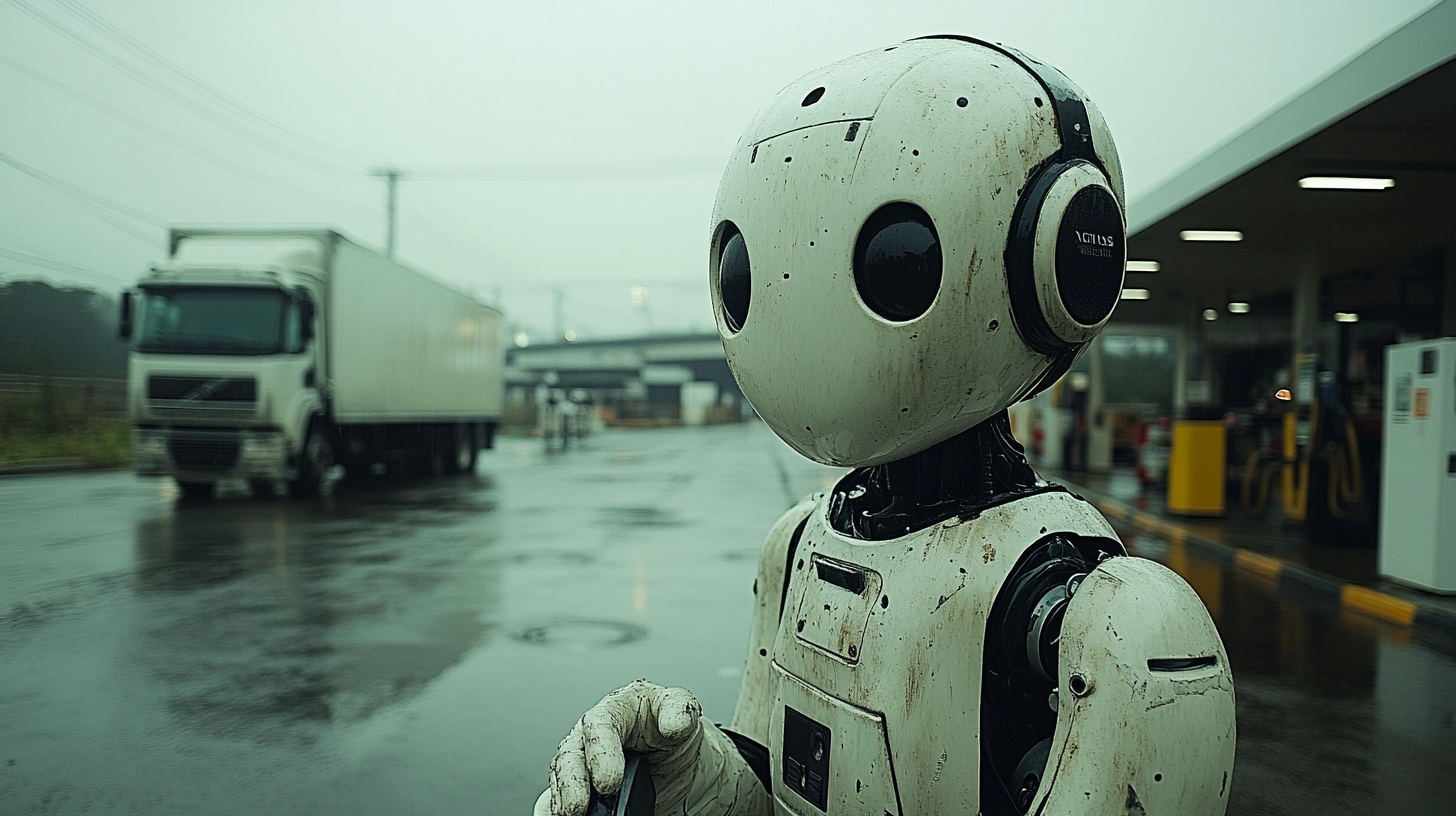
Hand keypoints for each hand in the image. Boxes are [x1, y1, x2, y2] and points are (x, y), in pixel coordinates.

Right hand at [539, 679, 769, 815]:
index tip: (609, 782)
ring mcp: (585, 762)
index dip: (600, 753)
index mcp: (616, 710)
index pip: (599, 724)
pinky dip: (554, 806)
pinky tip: (555, 815)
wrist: (681, 765)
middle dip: (571, 782)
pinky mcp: (582, 787)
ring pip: (562, 775)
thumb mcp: (684, 715)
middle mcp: (593, 735)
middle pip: (571, 753)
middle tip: (577, 807)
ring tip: (568, 814)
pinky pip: (559, 794)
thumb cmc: (675, 734)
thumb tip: (674, 724)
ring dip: (561, 796)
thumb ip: (681, 712)